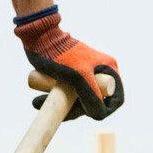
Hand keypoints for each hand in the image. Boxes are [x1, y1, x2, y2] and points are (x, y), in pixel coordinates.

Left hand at [14, 6, 123, 121]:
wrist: (39, 37)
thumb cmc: (60, 54)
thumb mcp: (79, 77)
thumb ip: (92, 96)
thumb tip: (100, 115)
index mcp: (108, 69)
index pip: (115, 98)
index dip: (104, 110)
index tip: (88, 114)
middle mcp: (99, 71)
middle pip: (94, 102)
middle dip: (77, 110)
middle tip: (59, 110)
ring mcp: (84, 74)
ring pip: (78, 100)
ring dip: (62, 106)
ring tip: (37, 102)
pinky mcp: (70, 75)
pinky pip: (67, 94)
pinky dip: (56, 100)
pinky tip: (38, 100)